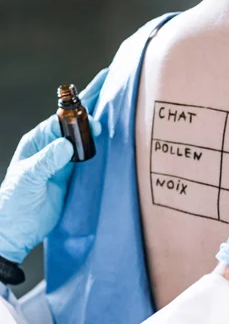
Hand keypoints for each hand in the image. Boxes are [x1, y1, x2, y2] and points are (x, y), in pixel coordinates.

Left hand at [0, 68, 107, 263]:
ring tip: (120, 112)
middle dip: (94, 109)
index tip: (96, 105)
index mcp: (38, 141)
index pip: (62, 118)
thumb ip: (47, 160)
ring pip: (85, 140)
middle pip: (76, 124)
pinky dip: (101, 150)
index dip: (80, 110)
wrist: (16, 230)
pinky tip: (113, 142)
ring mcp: (64, 163)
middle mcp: (52, 148)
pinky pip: (90, 160)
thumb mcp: (28, 177)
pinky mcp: (73, 178)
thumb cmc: (13, 202)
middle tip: (114, 92)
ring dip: (100, 128)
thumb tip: (67, 146)